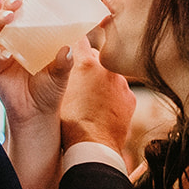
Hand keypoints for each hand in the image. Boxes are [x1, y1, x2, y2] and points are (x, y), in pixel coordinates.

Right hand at [0, 0, 72, 125]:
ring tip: (10, 18)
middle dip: (12, 3)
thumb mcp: (62, 76)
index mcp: (38, 34)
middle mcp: (20, 37)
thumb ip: (64, 63)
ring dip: (1, 19)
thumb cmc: (51, 91)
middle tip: (18, 2)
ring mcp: (6, 49)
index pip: (34, 8)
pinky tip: (2, 52)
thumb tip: (67, 48)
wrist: (35, 114)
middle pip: (11, 12)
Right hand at [59, 38, 135, 153]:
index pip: (81, 41)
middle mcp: (107, 69)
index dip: (77, 42)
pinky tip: (104, 111)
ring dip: (103, 84)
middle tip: (80, 82)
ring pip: (110, 77)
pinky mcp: (131, 98)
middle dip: (90, 66)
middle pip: (97, 59)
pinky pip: (121, 93)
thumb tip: (63, 58)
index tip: (75, 44)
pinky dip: (114, 98)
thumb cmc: (70, 123)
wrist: (93, 146)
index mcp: (86, 64)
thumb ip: (62, 73)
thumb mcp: (58, 93)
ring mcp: (121, 84)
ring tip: (92, 102)